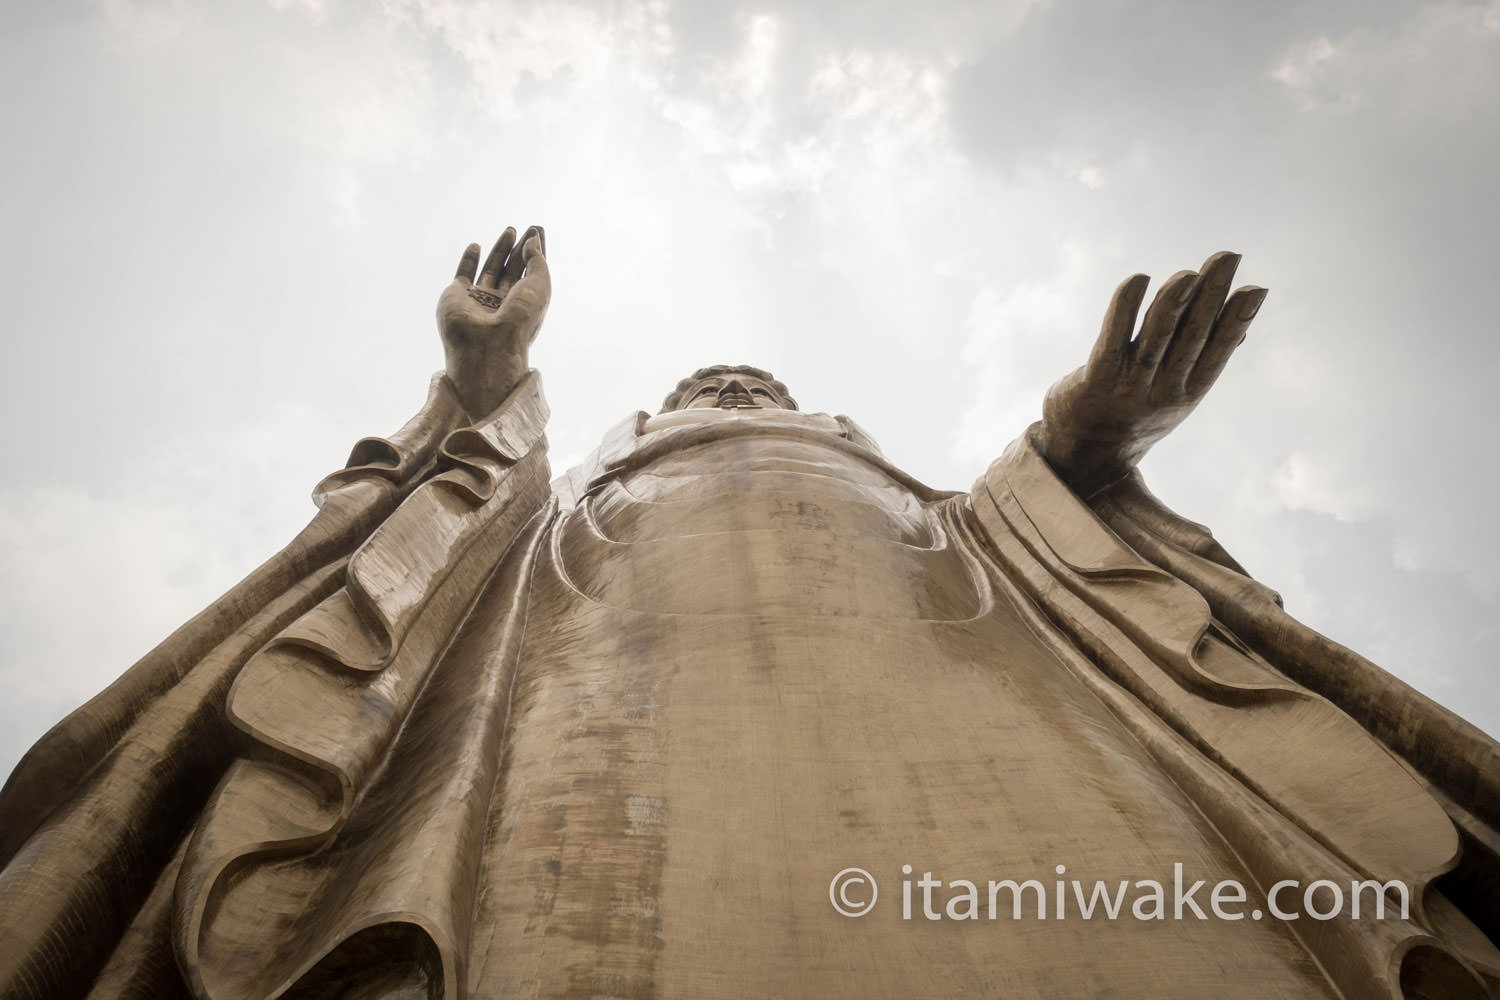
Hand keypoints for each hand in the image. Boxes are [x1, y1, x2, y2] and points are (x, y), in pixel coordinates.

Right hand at [437, 225, 549, 418]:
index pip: (532, 272)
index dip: (536, 251)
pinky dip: (468, 259)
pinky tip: (476, 246)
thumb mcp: (540, 284)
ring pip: (491, 269)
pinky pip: (463, 274)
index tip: (538, 229)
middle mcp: (503, 303)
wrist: (487, 343)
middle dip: (521, 249)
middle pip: (514, 270)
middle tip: (528, 228)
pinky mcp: (457, 296)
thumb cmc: (520, 318)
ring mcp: (480, 300)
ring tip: (510, 231)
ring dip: (500, 249)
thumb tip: (531, 240)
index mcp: (525, 305)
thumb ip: (537, 259)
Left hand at [1036, 251, 1266, 496]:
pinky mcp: (1096, 379)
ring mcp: (1129, 385)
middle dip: (1211, 295)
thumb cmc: (1135, 415)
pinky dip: (1126, 307)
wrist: (1083, 455)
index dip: (1237, 320)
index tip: (1256, 289)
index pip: (1217, 352)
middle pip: (1192, 336)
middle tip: (1228, 257)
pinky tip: (1139, 279)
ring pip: (1156, 336)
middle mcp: (1162, 391)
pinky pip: (1113, 337)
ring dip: (1174, 300)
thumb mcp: (1175, 396)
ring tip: (1189, 272)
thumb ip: (1203, 362)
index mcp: (1187, 393)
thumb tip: (1241, 330)